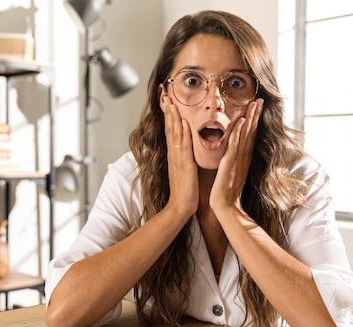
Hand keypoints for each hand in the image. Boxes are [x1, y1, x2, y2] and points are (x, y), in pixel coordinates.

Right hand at [163, 96, 198, 217]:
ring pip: (174, 133)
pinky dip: (181, 133)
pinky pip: (183, 146)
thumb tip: (187, 147)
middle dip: (167, 110)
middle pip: (169, 127)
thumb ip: (185, 157)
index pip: (170, 129)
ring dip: (172, 116)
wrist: (181, 207)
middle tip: (164, 93)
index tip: (167, 100)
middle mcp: (174, 153)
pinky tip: (181, 122)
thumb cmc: (185, 191)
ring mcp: (178, 158)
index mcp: (175, 154)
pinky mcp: (184, 165)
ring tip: (170, 101)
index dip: (168, 114)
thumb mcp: (184, 169)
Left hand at [210, 99, 262, 211]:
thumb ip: (234, 161)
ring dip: (250, 118)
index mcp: (243, 157)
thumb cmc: (226, 192)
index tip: (257, 107)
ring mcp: (238, 159)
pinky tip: (242, 121)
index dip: (254, 120)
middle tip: (260, 99)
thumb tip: (233, 153)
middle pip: (251, 132)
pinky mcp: (230, 163)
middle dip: (256, 115)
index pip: (250, 135)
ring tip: (254, 103)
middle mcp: (243, 156)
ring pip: (246, 135)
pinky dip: (239, 132)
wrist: (225, 207)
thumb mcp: (232, 172)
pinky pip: (235, 144)